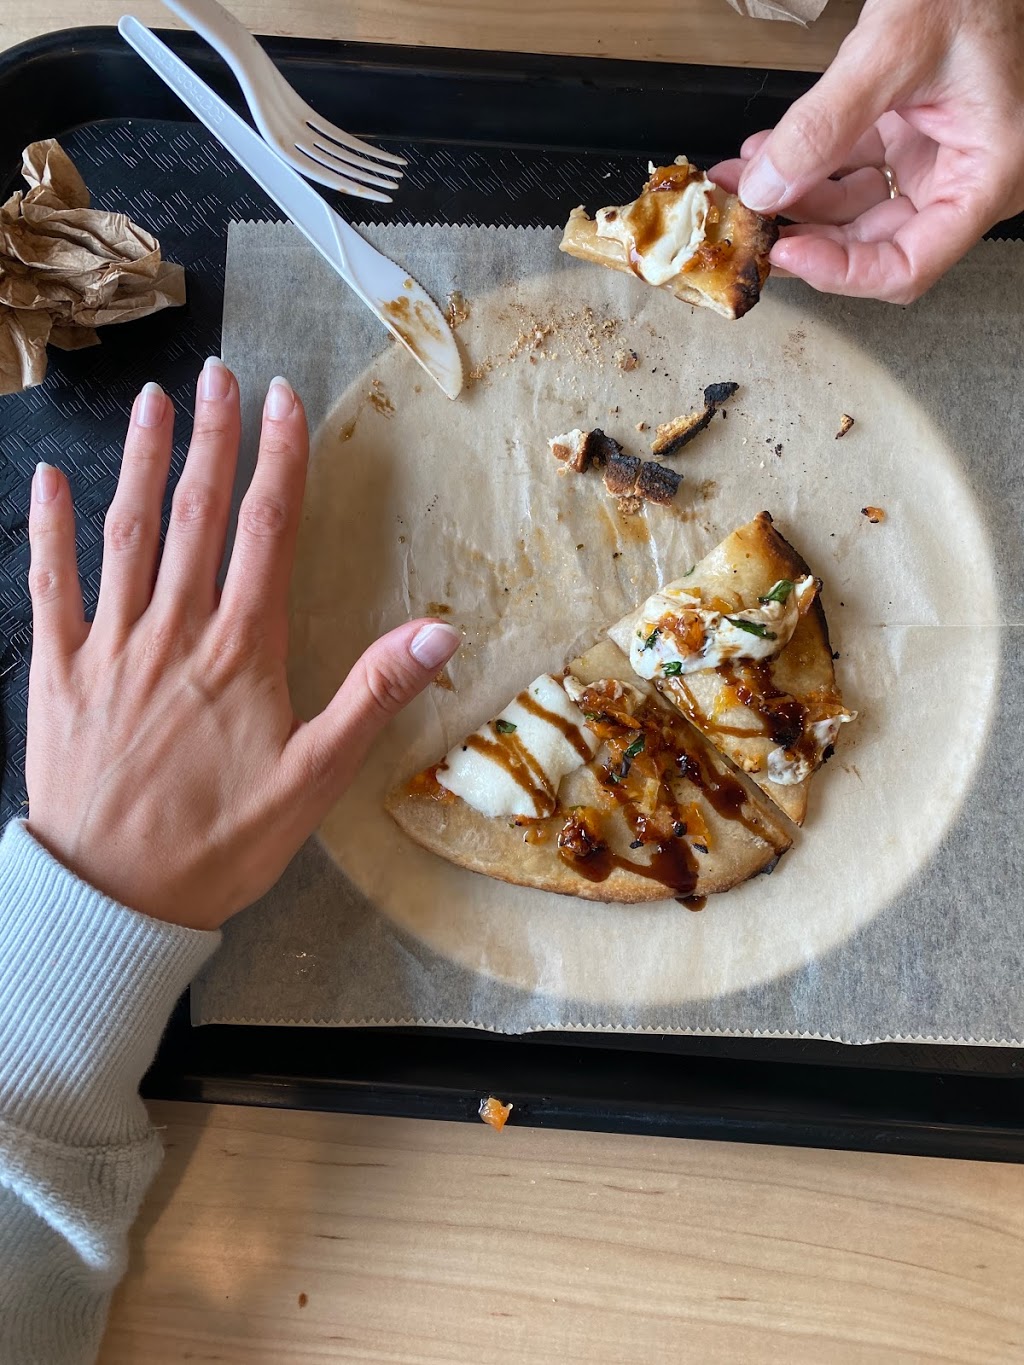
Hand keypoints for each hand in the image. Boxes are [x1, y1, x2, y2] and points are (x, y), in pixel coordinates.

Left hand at [25, 361, 459, 929]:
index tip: (284, 400)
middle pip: (196, 515)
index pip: (266, 533)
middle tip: (219, 375)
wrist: (114, 899)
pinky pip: (50, 587)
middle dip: (212, 439)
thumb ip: (372, 696)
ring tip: (152, 402)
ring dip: (139, 462)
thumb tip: (440, 632)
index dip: (279, 459)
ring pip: (125, 535)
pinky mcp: (58, 674)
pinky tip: (51, 479)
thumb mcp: (315, 780)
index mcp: (238, 652)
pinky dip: (48, 529)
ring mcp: (109, 648)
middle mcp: (172, 633)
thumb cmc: (222, 844)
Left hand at [710, 0, 1023, 302]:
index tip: (787, 250)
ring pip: (855, 211)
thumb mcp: (893, 48)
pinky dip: (809, 165)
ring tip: (744, 182)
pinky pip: (853, 170)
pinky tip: (769, 156)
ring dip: (795, 199)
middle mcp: (965, 177)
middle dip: (805, 234)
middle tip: (750, 226)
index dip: (842, 271)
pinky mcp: (911, 137)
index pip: (909, 266)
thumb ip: (825, 124)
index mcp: (988, 174)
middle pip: (875, 244)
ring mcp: (936, 159)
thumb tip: (767, 186)